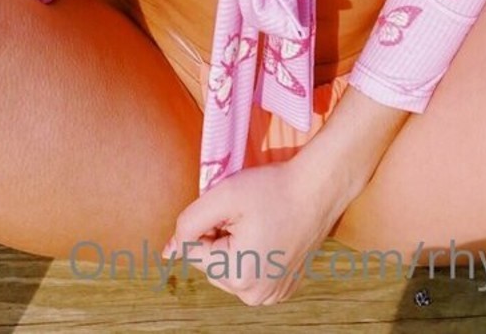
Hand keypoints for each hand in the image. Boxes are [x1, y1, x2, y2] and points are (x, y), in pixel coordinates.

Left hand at [162, 160, 345, 306]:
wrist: (318, 189)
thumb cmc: (272, 188)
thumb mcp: (223, 196)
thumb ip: (189, 223)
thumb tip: (167, 252)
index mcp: (237, 276)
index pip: (194, 251)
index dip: (208, 223)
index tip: (232, 210)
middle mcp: (254, 295)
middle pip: (211, 265)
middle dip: (219, 238)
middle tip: (246, 215)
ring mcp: (270, 296)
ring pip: (229, 271)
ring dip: (234, 248)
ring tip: (259, 224)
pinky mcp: (282, 289)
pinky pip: (250, 274)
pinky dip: (252, 255)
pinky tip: (270, 236)